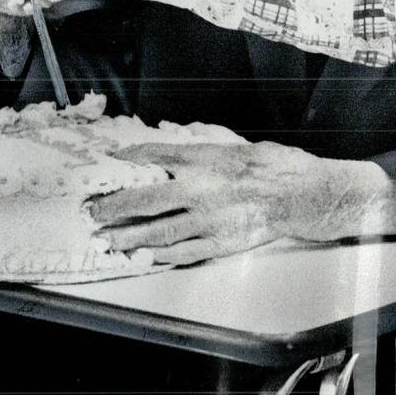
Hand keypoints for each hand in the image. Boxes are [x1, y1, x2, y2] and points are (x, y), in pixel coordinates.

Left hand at [84, 141, 395, 265]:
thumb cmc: (272, 164)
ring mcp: (208, 220)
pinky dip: (160, 255)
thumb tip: (174, 140)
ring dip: (128, 237)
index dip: (129, 157)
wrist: (302, 195)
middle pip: (145, 201)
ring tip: (108, 240)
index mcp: (204, 160)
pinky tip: (146, 255)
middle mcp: (200, 190)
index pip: (155, 156)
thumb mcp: (235, 143)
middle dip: (113, 207)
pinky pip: (182, 252)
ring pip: (157, 232)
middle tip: (92, 212)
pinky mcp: (220, 242)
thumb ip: (203, 142)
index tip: (111, 159)